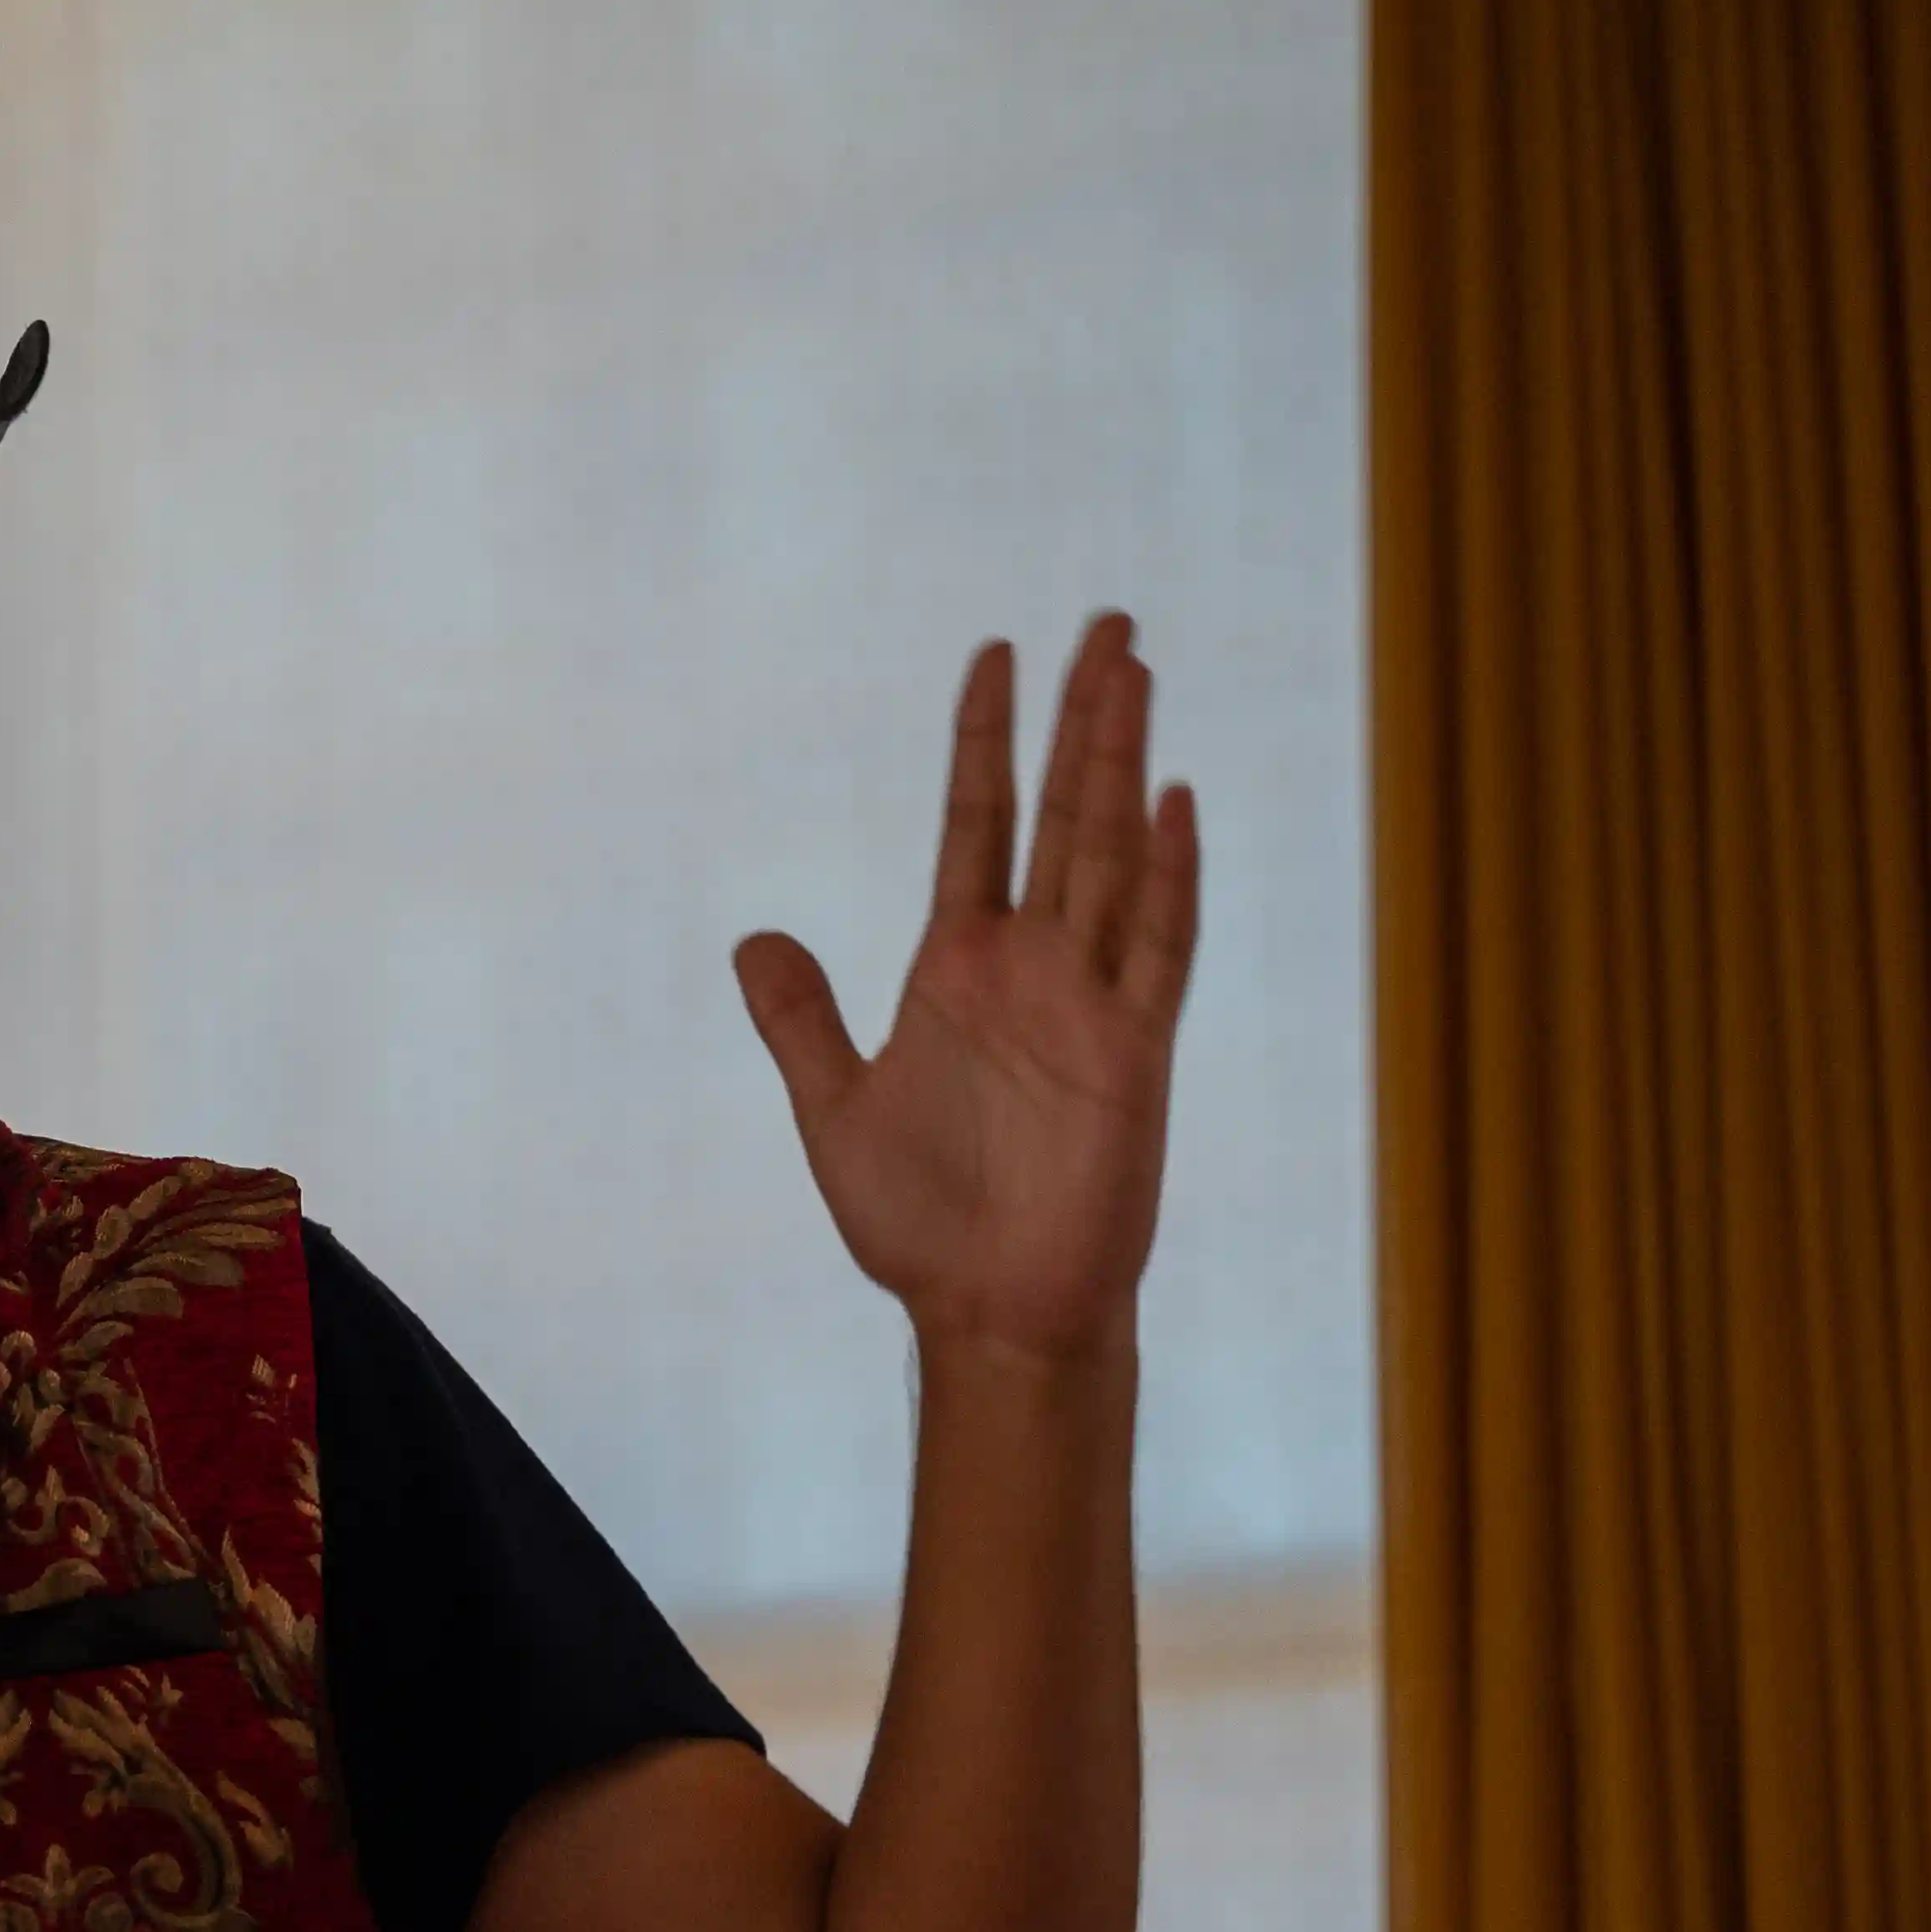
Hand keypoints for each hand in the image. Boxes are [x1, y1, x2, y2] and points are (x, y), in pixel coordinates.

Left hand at [733, 614, 1200, 1368]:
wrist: (986, 1310)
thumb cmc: (919, 1222)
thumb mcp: (834, 1109)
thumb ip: (801, 1021)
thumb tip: (754, 938)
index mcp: (959, 967)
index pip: (975, 822)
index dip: (983, 739)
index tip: (994, 652)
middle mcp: (1031, 966)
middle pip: (1062, 813)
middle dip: (1083, 718)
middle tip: (1108, 622)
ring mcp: (1089, 1003)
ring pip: (1114, 854)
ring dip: (1124, 764)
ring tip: (1136, 672)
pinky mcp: (1134, 1055)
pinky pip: (1158, 949)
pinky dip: (1170, 877)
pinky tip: (1176, 805)